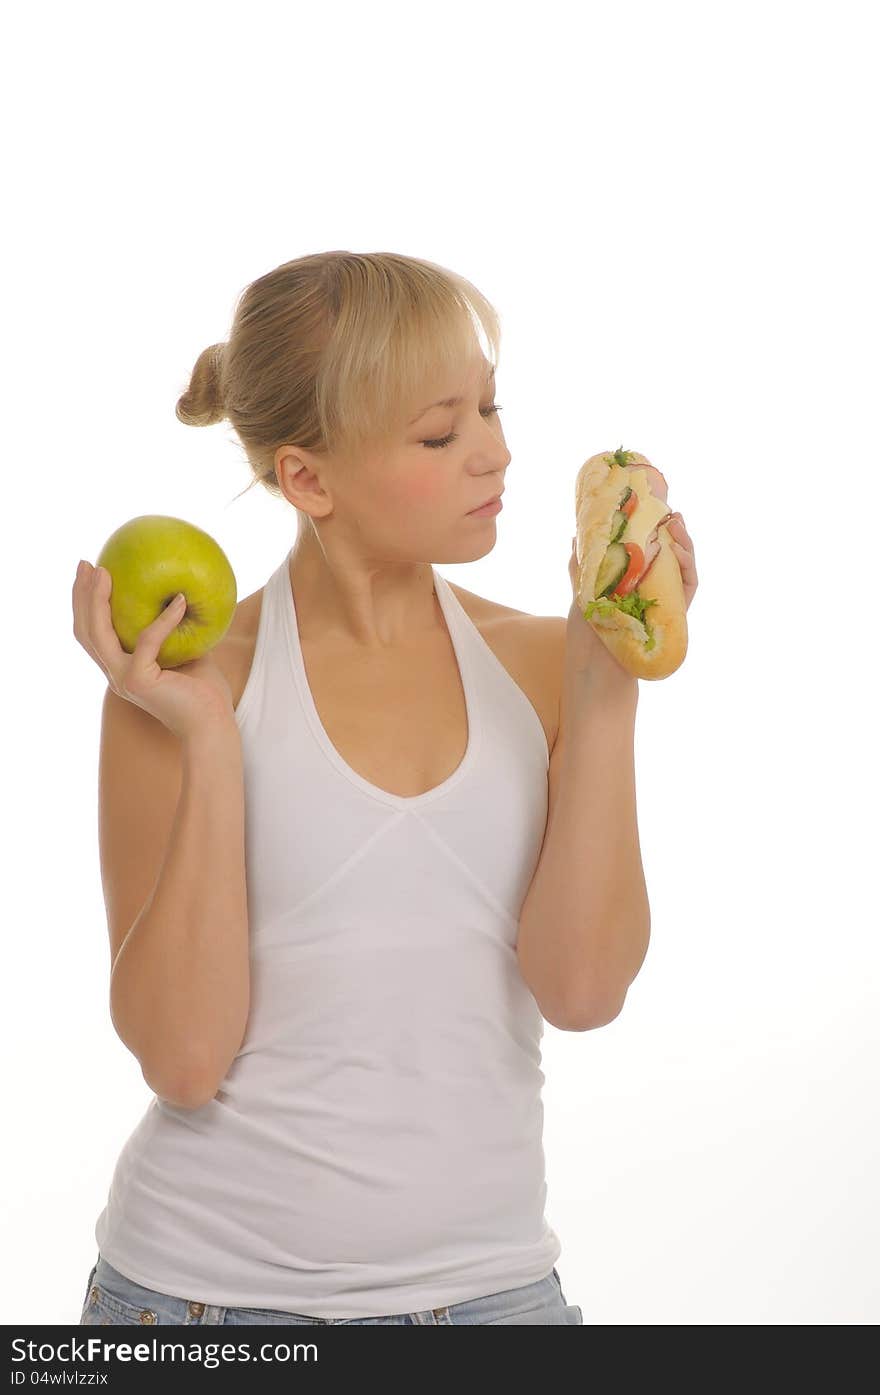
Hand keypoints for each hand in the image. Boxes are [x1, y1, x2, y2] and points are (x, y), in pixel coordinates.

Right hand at [72, 560, 236, 740]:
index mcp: (122, 668)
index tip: (90, 573)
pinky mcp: (139, 681)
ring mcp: (123, 679)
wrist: (212, 727)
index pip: (92, 634)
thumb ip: (177, 629)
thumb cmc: (205, 694)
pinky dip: (165, 618)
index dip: (85, 605)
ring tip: (106, 571)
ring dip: (97, 600)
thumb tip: (183, 591)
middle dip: (81, 595)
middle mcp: (116, 674)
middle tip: (87, 564)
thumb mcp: (188, 651)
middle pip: (85, 631)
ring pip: (98, 633)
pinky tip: (180, 600)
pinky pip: (148, 640)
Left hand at [565, 511, 697, 690]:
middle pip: (668, 551)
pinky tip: (681, 550)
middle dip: (672, 529)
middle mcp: (651, 585)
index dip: (650, 526)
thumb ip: (582, 566)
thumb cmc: (590, 635)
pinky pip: (689, 585)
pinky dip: (688, 566)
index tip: (649, 504)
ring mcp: (665, 597)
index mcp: (630, 577)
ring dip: (683, 542)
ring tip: (676, 523)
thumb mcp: (582, 593)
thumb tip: (576, 535)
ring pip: (682, 564)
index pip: (646, 547)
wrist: (600, 670)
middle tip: (669, 509)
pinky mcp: (676, 611)